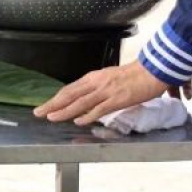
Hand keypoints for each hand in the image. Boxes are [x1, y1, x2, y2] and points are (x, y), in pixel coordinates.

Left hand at [34, 61, 169, 125]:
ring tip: (51, 118)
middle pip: (70, 94)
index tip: (44, 106)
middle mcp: (96, 82)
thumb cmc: (133, 76)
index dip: (56, 98)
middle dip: (52, 104)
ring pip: (81, 102)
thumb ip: (96, 88)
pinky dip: (88, 115)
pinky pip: (100, 108)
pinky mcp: (118, 99)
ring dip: (64, 111)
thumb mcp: (109, 79)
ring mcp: (107, 91)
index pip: (70, 89)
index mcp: (93, 77)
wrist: (153, 70)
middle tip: (38, 113)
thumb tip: (84, 99)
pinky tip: (78, 121)